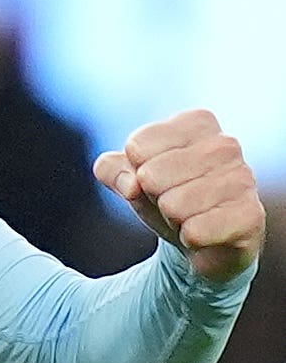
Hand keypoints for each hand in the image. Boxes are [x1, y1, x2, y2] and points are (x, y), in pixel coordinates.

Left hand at [94, 109, 265, 282]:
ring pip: (172, 206)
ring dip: (172, 219)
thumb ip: (111, 169)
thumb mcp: (128, 177)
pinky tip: (204, 232)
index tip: (154, 177)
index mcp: (196, 122)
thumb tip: (131, 183)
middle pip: (151, 176)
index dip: (135, 171)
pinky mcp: (251, 215)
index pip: (137, 147)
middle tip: (173, 200)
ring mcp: (243, 179)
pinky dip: (189, 238)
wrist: (202, 239)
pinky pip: (195, 231)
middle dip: (153, 197)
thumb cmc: (165, 195)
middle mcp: (225, 144)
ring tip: (189, 216)